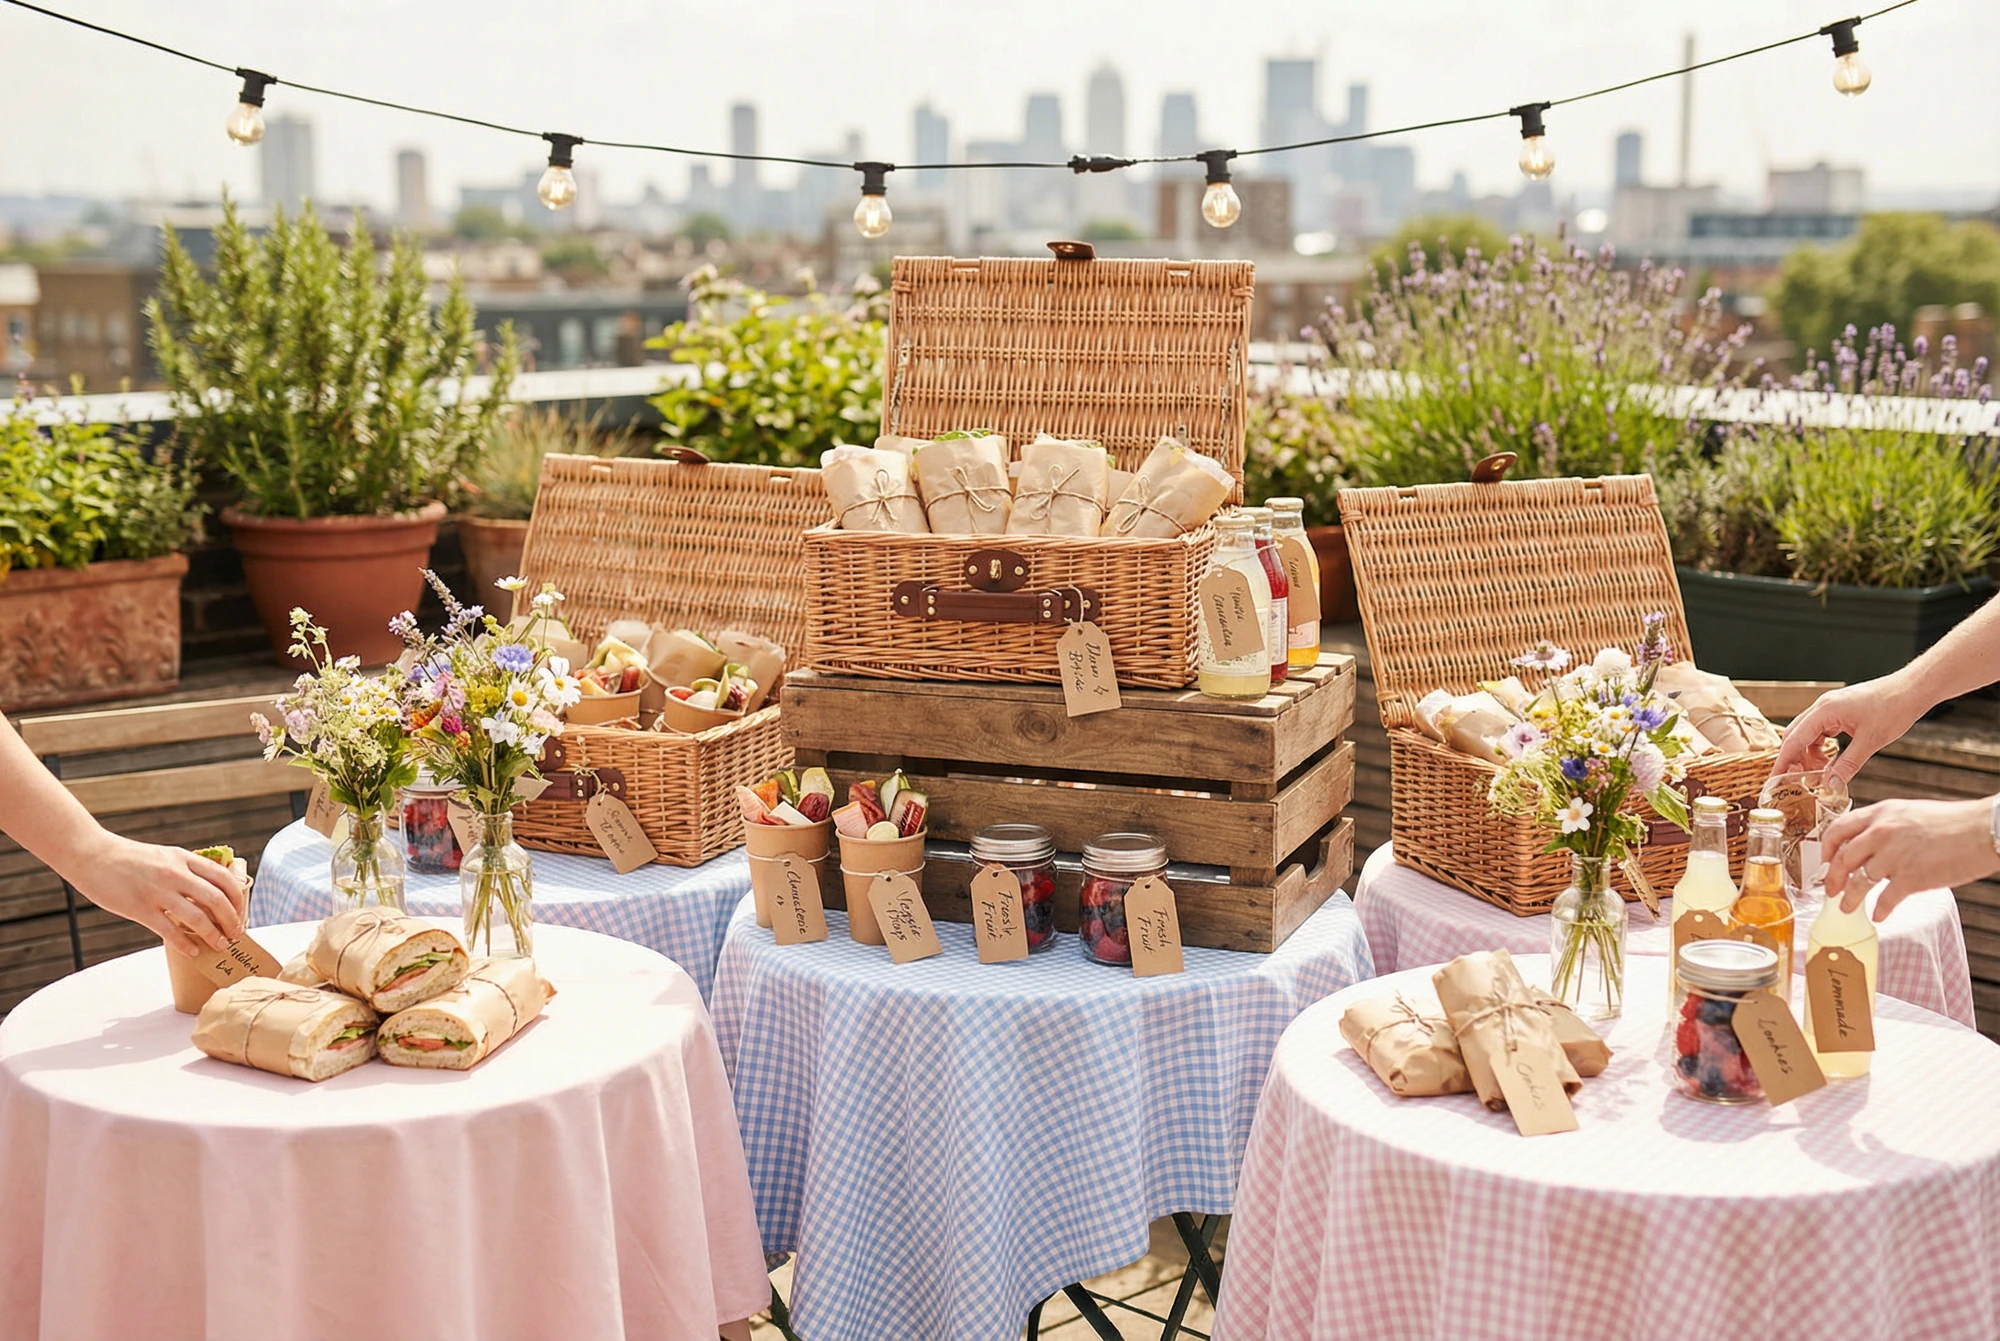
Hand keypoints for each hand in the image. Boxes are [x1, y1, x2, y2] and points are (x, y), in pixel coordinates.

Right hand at [66, 838, 244, 956]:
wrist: (91, 855)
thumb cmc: (127, 858)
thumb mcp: (163, 855)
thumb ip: (184, 869)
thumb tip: (205, 890)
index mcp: (183, 858)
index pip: (223, 877)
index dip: (238, 897)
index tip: (241, 911)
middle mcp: (175, 873)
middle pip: (217, 899)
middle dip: (231, 920)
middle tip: (236, 934)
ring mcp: (158, 891)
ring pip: (198, 917)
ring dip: (213, 935)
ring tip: (219, 945)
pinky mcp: (139, 908)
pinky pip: (169, 930)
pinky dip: (185, 944)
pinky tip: (192, 951)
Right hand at [1771, 675, 1924, 783]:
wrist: (1912, 689)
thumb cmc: (1894, 708)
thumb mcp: (1870, 741)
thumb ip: (1848, 765)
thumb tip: (1830, 785)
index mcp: (1824, 711)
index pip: (1794, 740)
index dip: (1783, 761)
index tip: (1776, 779)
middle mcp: (1822, 706)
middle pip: (1795, 735)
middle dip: (1794, 759)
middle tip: (1798, 780)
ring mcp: (1830, 707)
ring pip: (1807, 734)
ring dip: (1809, 754)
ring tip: (1821, 773)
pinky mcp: (1839, 710)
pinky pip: (1820, 730)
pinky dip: (1821, 747)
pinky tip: (1831, 759)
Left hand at [1821, 796, 1996, 920]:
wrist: (1982, 830)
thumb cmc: (1952, 822)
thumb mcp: (1909, 812)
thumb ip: (1885, 826)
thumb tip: (1869, 844)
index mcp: (1880, 814)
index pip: (1838, 830)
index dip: (1826, 849)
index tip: (1824, 861)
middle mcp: (1881, 833)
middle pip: (1842, 859)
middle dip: (1832, 878)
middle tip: (1829, 890)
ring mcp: (1893, 857)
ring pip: (1858, 882)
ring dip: (1849, 899)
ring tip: (1846, 908)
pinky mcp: (1910, 878)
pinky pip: (1885, 899)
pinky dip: (1880, 910)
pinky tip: (1878, 915)